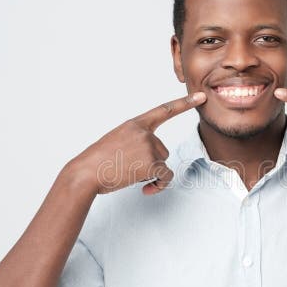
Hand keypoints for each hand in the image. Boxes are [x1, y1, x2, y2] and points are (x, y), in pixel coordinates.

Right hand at [68, 91, 205, 195]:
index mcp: (134, 124)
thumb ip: (135, 142)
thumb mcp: (115, 142)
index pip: (163, 110)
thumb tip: (153, 162)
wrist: (85, 174)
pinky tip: (145, 189)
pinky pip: (166, 177)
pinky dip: (158, 186)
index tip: (201, 97)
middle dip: (150, 163)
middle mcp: (144, 133)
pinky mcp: (152, 163)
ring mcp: (149, 147)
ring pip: (162, 164)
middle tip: (127, 168)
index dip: (184, 103)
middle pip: (162, 150)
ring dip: (151, 174)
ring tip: (129, 175)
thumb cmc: (96, 163)